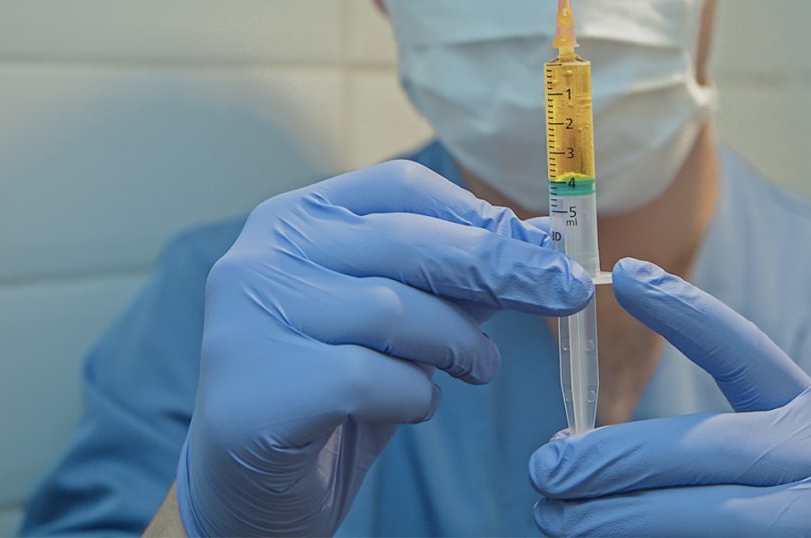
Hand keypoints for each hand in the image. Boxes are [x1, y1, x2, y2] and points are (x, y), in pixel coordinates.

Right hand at [176, 160, 592, 535]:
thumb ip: (445, 281)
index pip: (397, 186)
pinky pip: (373, 379)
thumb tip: (534, 243)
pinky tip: (411, 406)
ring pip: (394, 310)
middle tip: (564, 291)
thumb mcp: (390, 324)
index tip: (536, 244)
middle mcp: (261, 256)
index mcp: (290, 220)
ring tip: (478, 367)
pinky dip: (414, 397)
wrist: (246, 482)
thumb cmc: (325, 389)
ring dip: (458, 344)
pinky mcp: (261, 386)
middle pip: (405, 240)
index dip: (476, 212)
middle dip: (500, 268)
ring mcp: (252, 319)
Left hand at [529, 258, 810, 535]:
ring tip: (555, 516)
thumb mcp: (780, 455)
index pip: (742, 352)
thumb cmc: (795, 502)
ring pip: (698, 518)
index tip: (624, 274)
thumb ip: (712, 441)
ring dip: (612, 518)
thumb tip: (580, 446)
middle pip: (699, 448)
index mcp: (807, 418)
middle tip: (546, 468)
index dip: (684, 311)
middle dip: (610, 459)